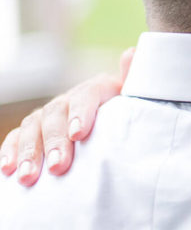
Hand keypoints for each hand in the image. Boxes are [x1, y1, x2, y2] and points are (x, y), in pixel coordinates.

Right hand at [0, 48, 133, 185]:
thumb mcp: (138, 103)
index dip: (82, 112)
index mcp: (99, 90)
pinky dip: (11, 151)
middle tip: (58, 166)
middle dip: (55, 141)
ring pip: (34, 126)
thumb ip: (135, 81)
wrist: (115, 133)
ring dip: (30, 151)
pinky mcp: (34, 130)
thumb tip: (131, 53)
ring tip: (30, 177)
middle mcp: (71, 99)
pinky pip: (17, 136)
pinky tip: (8, 169)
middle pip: (58, 113)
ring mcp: (50, 114)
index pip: (88, 94)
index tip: (79, 134)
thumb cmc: (131, 120)